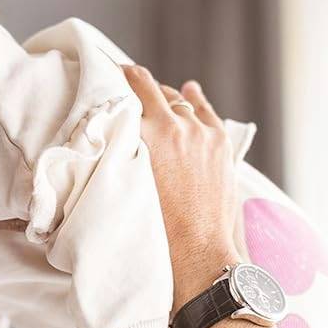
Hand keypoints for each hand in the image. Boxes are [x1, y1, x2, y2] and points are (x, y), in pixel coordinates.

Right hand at [123, 66, 241, 312]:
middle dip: (139, 85)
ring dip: (165, 99)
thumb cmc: (153, 227)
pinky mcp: (220, 146)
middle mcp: (178, 125)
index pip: (135, 86)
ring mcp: (203, 134)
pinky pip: (206, 112)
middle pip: (156, 90)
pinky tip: (190, 91)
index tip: (108, 72)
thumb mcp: (127, 180)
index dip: (120, 75)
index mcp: (151, 132)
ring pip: (181, 102)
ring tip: (153, 100)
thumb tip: (113, 128)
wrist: (196, 254)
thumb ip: (122, 147)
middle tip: (124, 83)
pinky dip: (195, 101)